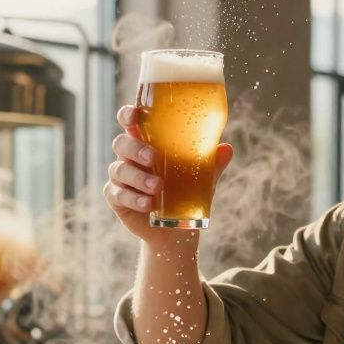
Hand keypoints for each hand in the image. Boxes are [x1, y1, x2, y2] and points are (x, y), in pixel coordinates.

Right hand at [103, 104, 232, 243]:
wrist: (174, 229)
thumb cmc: (184, 191)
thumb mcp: (201, 177)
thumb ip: (211, 162)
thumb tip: (227, 149)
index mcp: (146, 142)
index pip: (130, 122)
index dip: (128, 114)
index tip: (135, 115)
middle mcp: (129, 157)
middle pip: (121, 143)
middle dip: (135, 148)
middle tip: (154, 157)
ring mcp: (120, 177)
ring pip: (119, 169)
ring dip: (138, 177)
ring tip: (158, 187)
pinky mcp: (116, 199)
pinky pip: (118, 195)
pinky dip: (133, 199)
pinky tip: (148, 204)